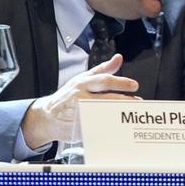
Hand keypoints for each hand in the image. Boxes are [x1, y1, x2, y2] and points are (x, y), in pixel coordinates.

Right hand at [21, 54, 140, 148]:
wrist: (46, 116)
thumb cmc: (67, 96)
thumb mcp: (83, 78)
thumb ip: (103, 69)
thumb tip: (118, 58)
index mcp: (83, 83)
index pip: (105, 81)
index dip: (121, 83)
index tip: (134, 86)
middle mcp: (81, 97)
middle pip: (107, 98)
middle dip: (125, 100)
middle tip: (137, 102)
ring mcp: (79, 113)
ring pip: (104, 113)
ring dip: (120, 113)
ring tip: (130, 113)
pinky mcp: (79, 127)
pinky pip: (98, 127)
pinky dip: (110, 126)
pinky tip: (119, 125)